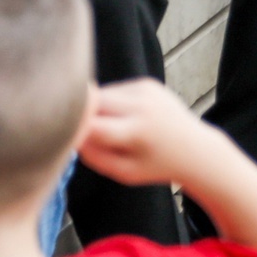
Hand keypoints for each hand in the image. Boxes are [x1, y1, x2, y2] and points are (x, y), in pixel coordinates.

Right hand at [77, 78, 219, 188]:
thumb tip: (68, 133)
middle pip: (92, 102)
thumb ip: (94, 155)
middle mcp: (141, 106)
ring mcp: (145, 90)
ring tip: (109, 128)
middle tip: (73, 128)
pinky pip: (115, 89)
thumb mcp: (123, 173)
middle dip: (80, 114)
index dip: (72, 128)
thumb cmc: (156, 166)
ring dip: (96, 108)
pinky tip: (125, 118)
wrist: (195, 148)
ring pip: (102, 93)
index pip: (91, 124)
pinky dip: (111, 103)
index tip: (61, 135)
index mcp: (136, 133)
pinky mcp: (147, 83)